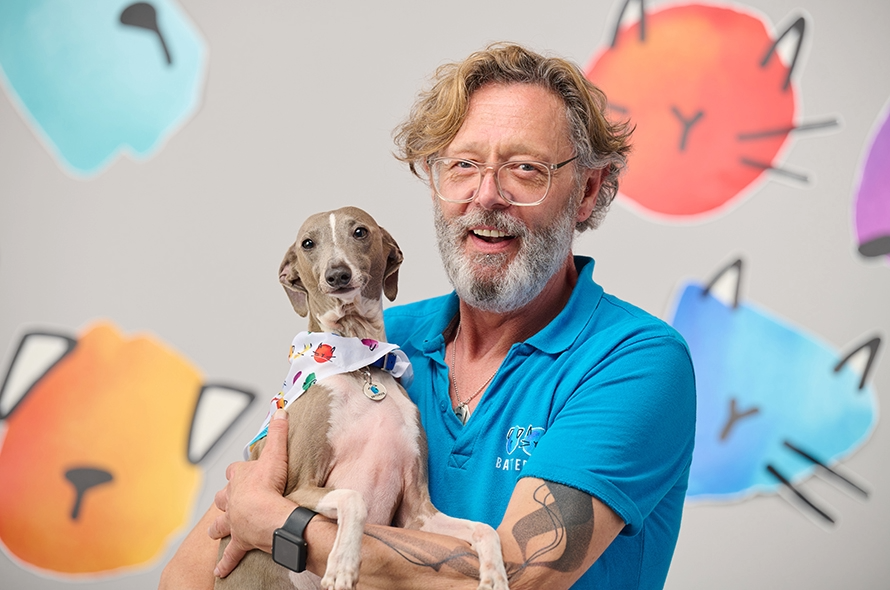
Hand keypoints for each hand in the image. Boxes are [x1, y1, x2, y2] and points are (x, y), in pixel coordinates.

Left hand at [208, 408, 294, 577]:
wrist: (266, 515)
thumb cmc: (269, 486)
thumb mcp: (276, 453)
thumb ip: (278, 431)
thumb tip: (279, 410)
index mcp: (240, 479)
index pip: (234, 470)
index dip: (238, 470)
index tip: (243, 470)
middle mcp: (232, 500)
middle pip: (223, 497)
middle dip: (225, 499)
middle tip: (229, 501)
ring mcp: (234, 521)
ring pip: (221, 523)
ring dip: (219, 526)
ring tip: (215, 531)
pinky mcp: (240, 541)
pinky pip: (231, 554)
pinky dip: (226, 562)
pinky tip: (219, 570)